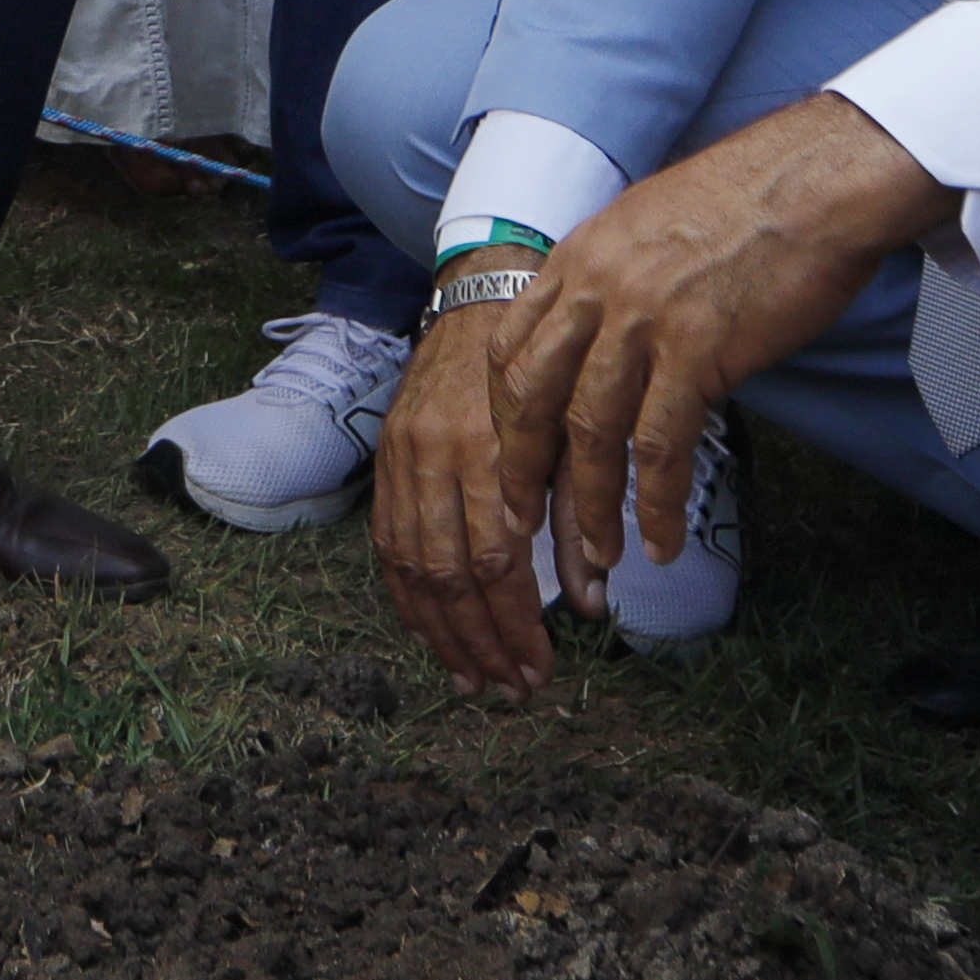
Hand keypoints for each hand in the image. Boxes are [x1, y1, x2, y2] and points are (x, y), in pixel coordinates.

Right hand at [371, 271, 557, 695]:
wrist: (485, 292)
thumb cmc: (548, 362)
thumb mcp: (575, 432)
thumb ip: (580, 517)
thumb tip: (592, 601)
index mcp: (491, 446)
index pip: (496, 559)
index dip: (518, 623)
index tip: (544, 666)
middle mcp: (437, 454)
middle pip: (450, 573)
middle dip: (483, 641)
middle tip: (514, 686)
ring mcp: (404, 457)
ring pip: (412, 567)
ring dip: (444, 634)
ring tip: (475, 679)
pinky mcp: (387, 456)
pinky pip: (387, 544)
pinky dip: (407, 598)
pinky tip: (433, 635)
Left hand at [489, 98, 943, 600]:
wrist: (819, 180)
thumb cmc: (752, 200)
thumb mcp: (652, 225)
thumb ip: (618, 279)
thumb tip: (612, 335)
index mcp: (580, 256)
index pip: (511, 347)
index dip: (504, 415)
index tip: (509, 461)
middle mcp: (597, 288)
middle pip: (532, 398)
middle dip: (522, 473)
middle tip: (524, 527)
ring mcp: (643, 320)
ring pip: (591, 434)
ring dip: (591, 506)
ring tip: (599, 555)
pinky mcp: (697, 351)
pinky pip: (660, 445)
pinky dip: (655, 502)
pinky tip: (662, 538)